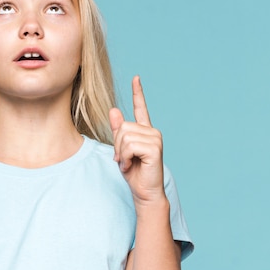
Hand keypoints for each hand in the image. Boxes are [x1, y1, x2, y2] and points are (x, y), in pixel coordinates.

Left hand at [109, 76, 165, 205]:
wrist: (144, 192)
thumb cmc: (134, 172)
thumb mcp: (121, 150)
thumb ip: (118, 131)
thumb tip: (114, 109)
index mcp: (144, 131)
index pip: (141, 108)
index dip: (138, 92)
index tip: (136, 78)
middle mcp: (152, 131)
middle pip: (122, 127)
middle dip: (117, 146)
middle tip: (124, 160)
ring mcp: (155, 138)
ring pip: (124, 136)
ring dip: (121, 153)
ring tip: (129, 163)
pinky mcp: (155, 148)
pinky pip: (130, 145)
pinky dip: (126, 157)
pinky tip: (133, 165)